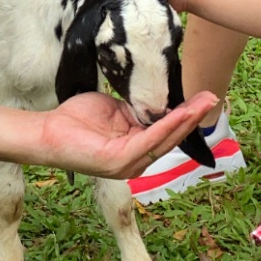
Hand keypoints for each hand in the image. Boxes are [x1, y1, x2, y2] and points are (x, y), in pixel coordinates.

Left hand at [38, 89, 218, 178]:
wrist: (48, 132)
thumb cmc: (76, 120)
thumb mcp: (114, 108)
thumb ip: (135, 107)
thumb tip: (154, 96)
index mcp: (135, 148)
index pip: (166, 131)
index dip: (185, 115)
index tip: (202, 97)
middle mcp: (136, 160)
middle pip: (172, 137)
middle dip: (193, 117)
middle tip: (212, 97)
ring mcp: (130, 164)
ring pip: (165, 139)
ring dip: (186, 120)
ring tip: (203, 103)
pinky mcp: (120, 161)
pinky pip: (149, 140)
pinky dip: (166, 125)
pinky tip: (179, 113)